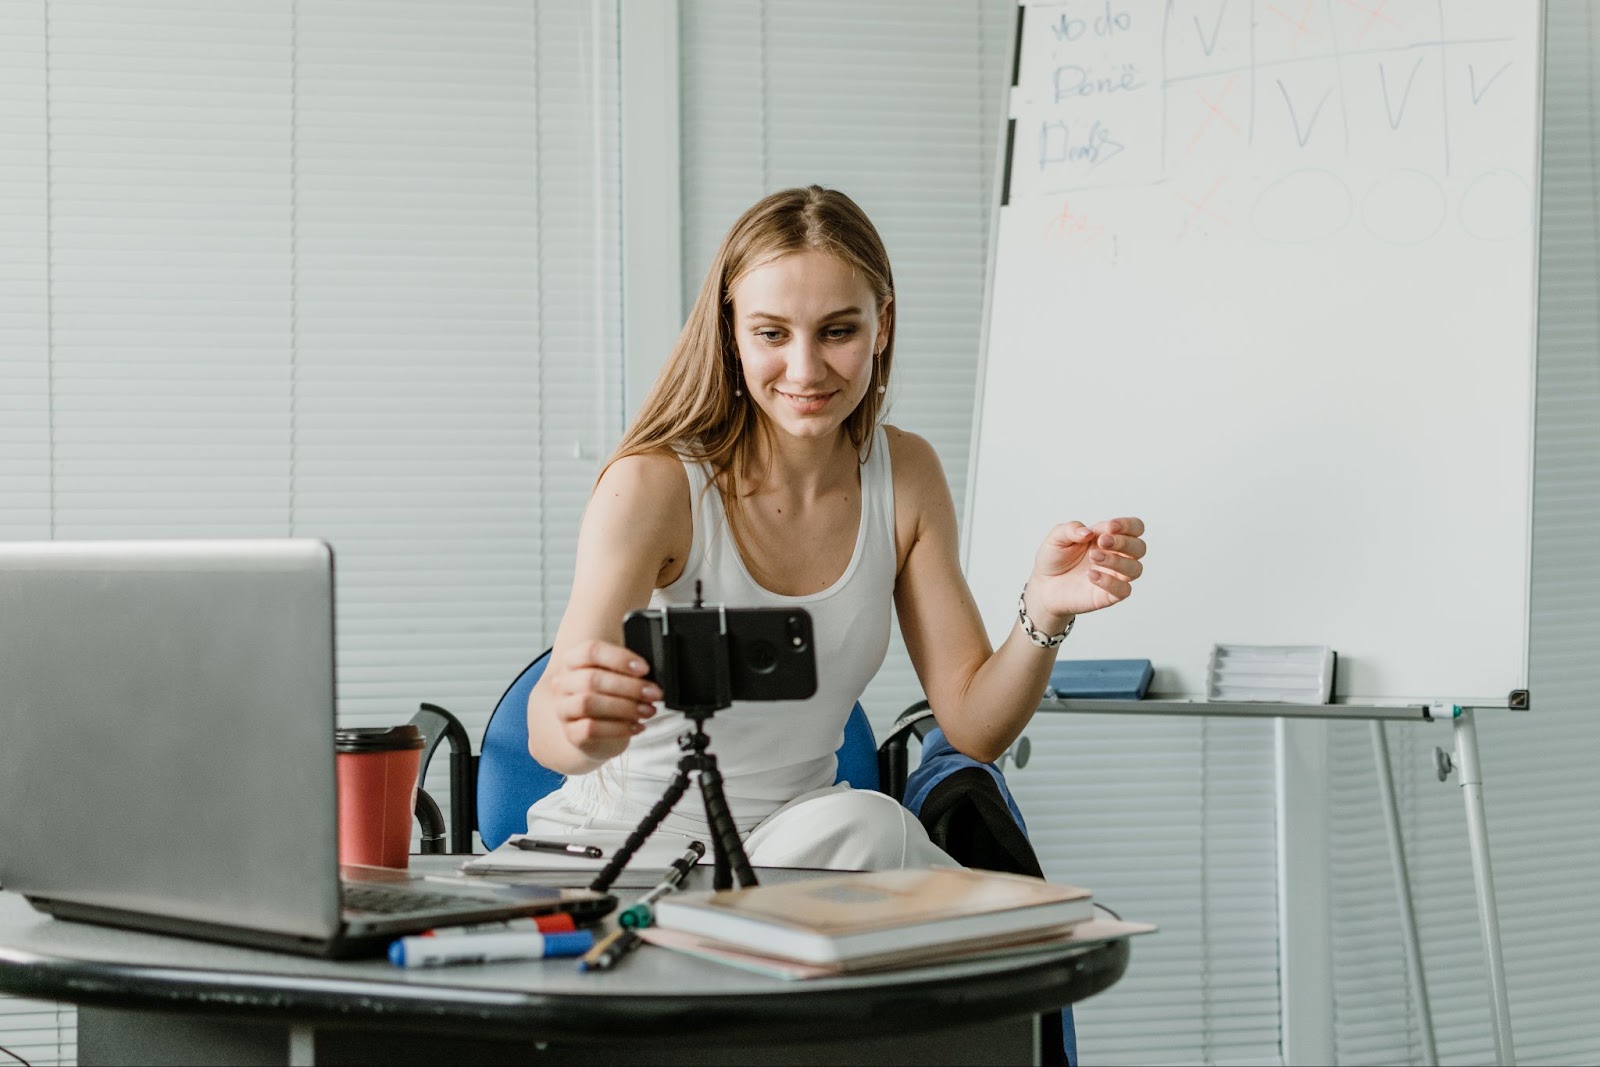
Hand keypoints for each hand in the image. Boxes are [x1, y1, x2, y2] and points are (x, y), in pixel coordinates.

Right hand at [547, 640, 661, 763]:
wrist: (597, 733)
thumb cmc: (612, 698)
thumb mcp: (619, 679)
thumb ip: (630, 673)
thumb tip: (651, 677)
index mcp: (574, 661)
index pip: (591, 651)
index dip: (619, 658)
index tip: (644, 669)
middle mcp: (563, 683)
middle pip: (591, 679)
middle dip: (629, 686)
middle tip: (654, 693)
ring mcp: (563, 709)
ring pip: (588, 703)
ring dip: (624, 707)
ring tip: (648, 710)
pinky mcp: (570, 733)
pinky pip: (589, 729)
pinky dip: (618, 728)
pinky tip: (637, 726)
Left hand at [1026, 517, 1146, 627]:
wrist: (1042, 585)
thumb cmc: (1054, 559)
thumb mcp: (1056, 537)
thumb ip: (1070, 529)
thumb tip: (1087, 532)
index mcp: (1108, 537)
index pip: (1134, 528)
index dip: (1128, 525)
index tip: (1109, 527)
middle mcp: (1116, 556)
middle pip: (1140, 547)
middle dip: (1124, 542)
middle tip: (1102, 541)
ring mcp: (1114, 576)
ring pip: (1135, 569)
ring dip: (1117, 561)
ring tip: (1094, 557)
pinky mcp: (1108, 596)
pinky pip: (1123, 590)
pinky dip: (1110, 582)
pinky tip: (1091, 575)